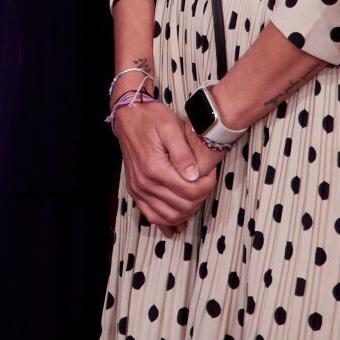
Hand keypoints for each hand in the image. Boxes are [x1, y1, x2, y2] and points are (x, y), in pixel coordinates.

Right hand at [112, 96, 217, 228]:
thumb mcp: (170, 127)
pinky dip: (166, 223)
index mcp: (155, 168)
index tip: (210, 174)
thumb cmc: (150, 118)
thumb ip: (183, 153)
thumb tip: (195, 175)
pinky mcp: (135, 191)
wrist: (128, 116)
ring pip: (169, 216)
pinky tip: (177, 224)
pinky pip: (151, 216)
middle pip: (183, 206)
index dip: (207, 185)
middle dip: (201, 197)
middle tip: (205, 182)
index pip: (191, 191)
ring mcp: (138, 189)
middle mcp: (144, 183)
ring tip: (195, 197)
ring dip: (187, 212)